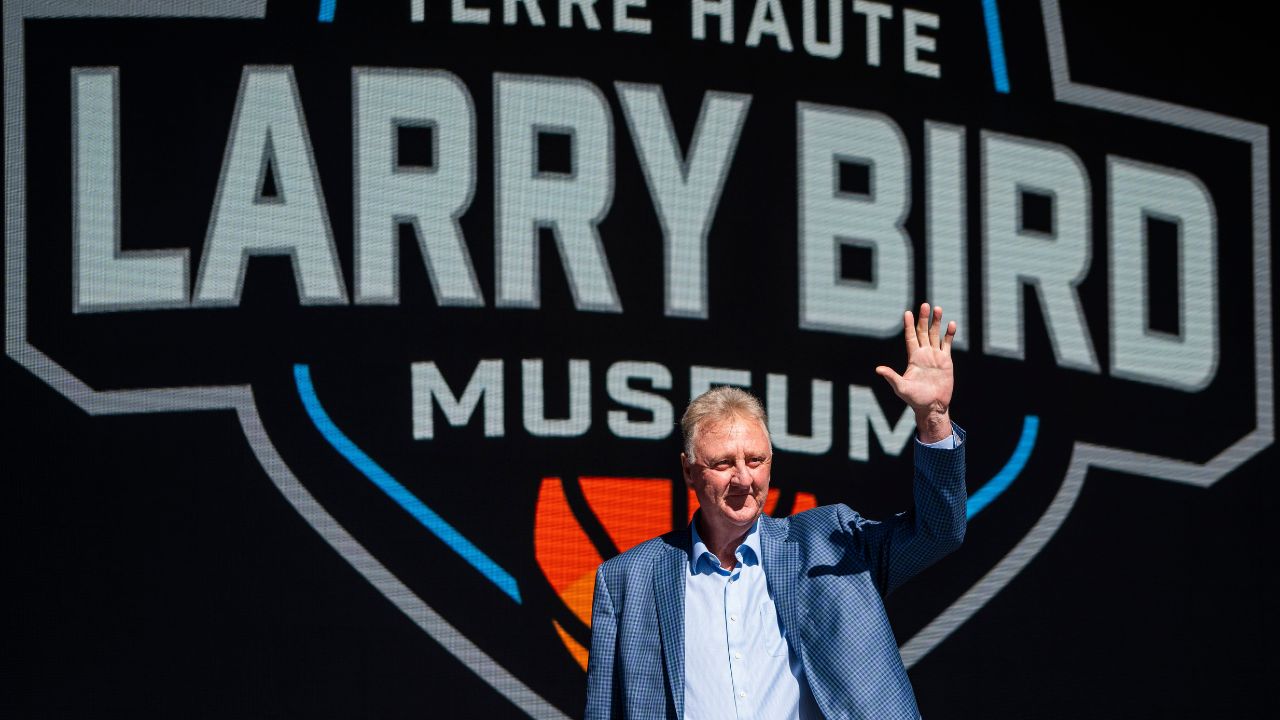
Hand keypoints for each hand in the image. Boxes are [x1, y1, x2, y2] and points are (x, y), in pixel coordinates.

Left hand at [875, 303, 955, 442]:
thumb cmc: (915, 399)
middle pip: (923, 332)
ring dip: (936, 322)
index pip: (910, 337)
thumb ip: (891, 377)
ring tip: (938, 309)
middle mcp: (924, 354)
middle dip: (924, 319)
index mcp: (913, 358)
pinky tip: (951, 324)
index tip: (907, 312)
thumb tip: (878, 369)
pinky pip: (947, 344)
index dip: (909, 325)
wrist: (932, 407)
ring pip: (935, 335)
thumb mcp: (901, 387)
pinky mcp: (946, 361)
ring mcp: (935, 356)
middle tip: (925, 304)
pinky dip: (949, 334)